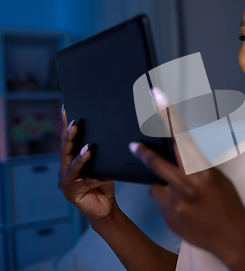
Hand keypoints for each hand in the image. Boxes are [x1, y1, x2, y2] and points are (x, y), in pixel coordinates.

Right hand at [58, 105, 115, 223]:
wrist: (106, 208)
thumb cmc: (103, 183)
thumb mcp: (102, 165)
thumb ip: (99, 153)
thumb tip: (109, 131)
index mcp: (69, 161)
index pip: (67, 140)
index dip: (66, 125)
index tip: (66, 109)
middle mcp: (64, 170)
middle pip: (65, 151)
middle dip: (70, 137)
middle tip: (76, 124)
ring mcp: (66, 183)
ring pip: (72, 167)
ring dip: (80, 158)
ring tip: (88, 149)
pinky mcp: (73, 194)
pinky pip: (85, 184)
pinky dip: (95, 178)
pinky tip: (102, 176)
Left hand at [129, 89, 244, 264]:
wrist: (232, 238)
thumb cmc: (229, 204)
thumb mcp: (218, 178)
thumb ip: (198, 166)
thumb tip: (182, 152)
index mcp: (203, 172)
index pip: (182, 138)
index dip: (168, 116)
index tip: (157, 97)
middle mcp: (187, 186)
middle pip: (156, 163)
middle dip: (143, 153)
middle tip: (133, 145)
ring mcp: (176, 204)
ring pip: (156, 186)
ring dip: (163, 186)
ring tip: (182, 197)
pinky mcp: (168, 218)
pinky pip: (160, 202)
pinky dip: (167, 202)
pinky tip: (183, 210)